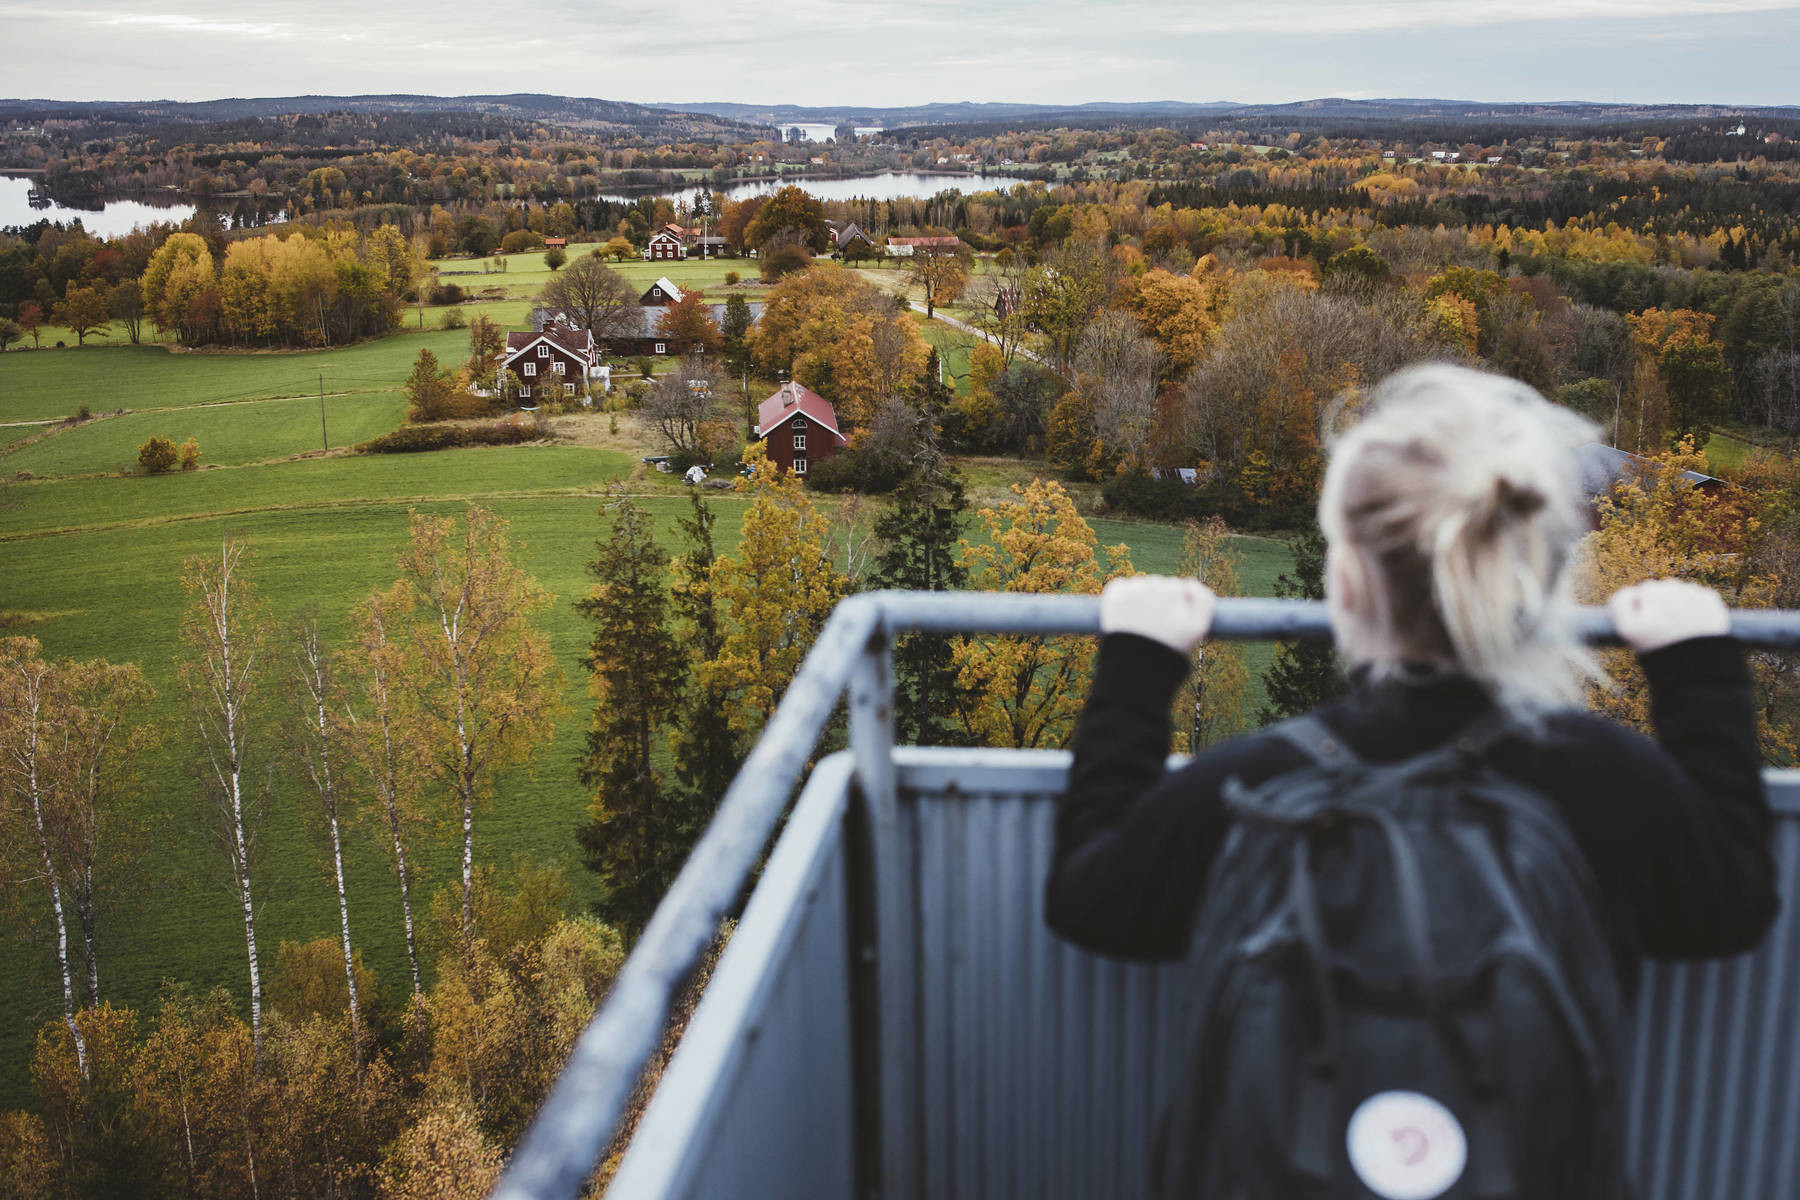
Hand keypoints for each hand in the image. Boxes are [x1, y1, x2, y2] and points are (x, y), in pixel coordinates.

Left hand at [1100, 575, 1215, 653]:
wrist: (1134, 663)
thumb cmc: (1169, 646)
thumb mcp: (1197, 628)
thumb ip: (1203, 600)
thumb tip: (1189, 581)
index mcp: (1173, 591)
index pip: (1178, 588)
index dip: (1177, 605)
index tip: (1172, 621)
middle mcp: (1152, 585)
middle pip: (1158, 584)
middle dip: (1159, 600)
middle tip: (1156, 624)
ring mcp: (1131, 589)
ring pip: (1140, 584)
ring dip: (1141, 596)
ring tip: (1141, 621)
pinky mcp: (1113, 594)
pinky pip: (1121, 585)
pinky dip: (1124, 595)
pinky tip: (1127, 613)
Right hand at [1609, 579, 1729, 653]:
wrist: (1697, 663)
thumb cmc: (1658, 647)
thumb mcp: (1627, 630)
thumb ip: (1619, 603)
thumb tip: (1631, 590)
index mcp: (1651, 592)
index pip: (1642, 591)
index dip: (1641, 609)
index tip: (1647, 625)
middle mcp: (1672, 587)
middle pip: (1662, 588)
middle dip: (1661, 603)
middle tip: (1664, 627)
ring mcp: (1694, 591)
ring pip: (1681, 591)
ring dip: (1679, 603)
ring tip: (1679, 627)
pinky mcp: (1711, 598)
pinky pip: (1699, 595)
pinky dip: (1696, 606)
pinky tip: (1694, 622)